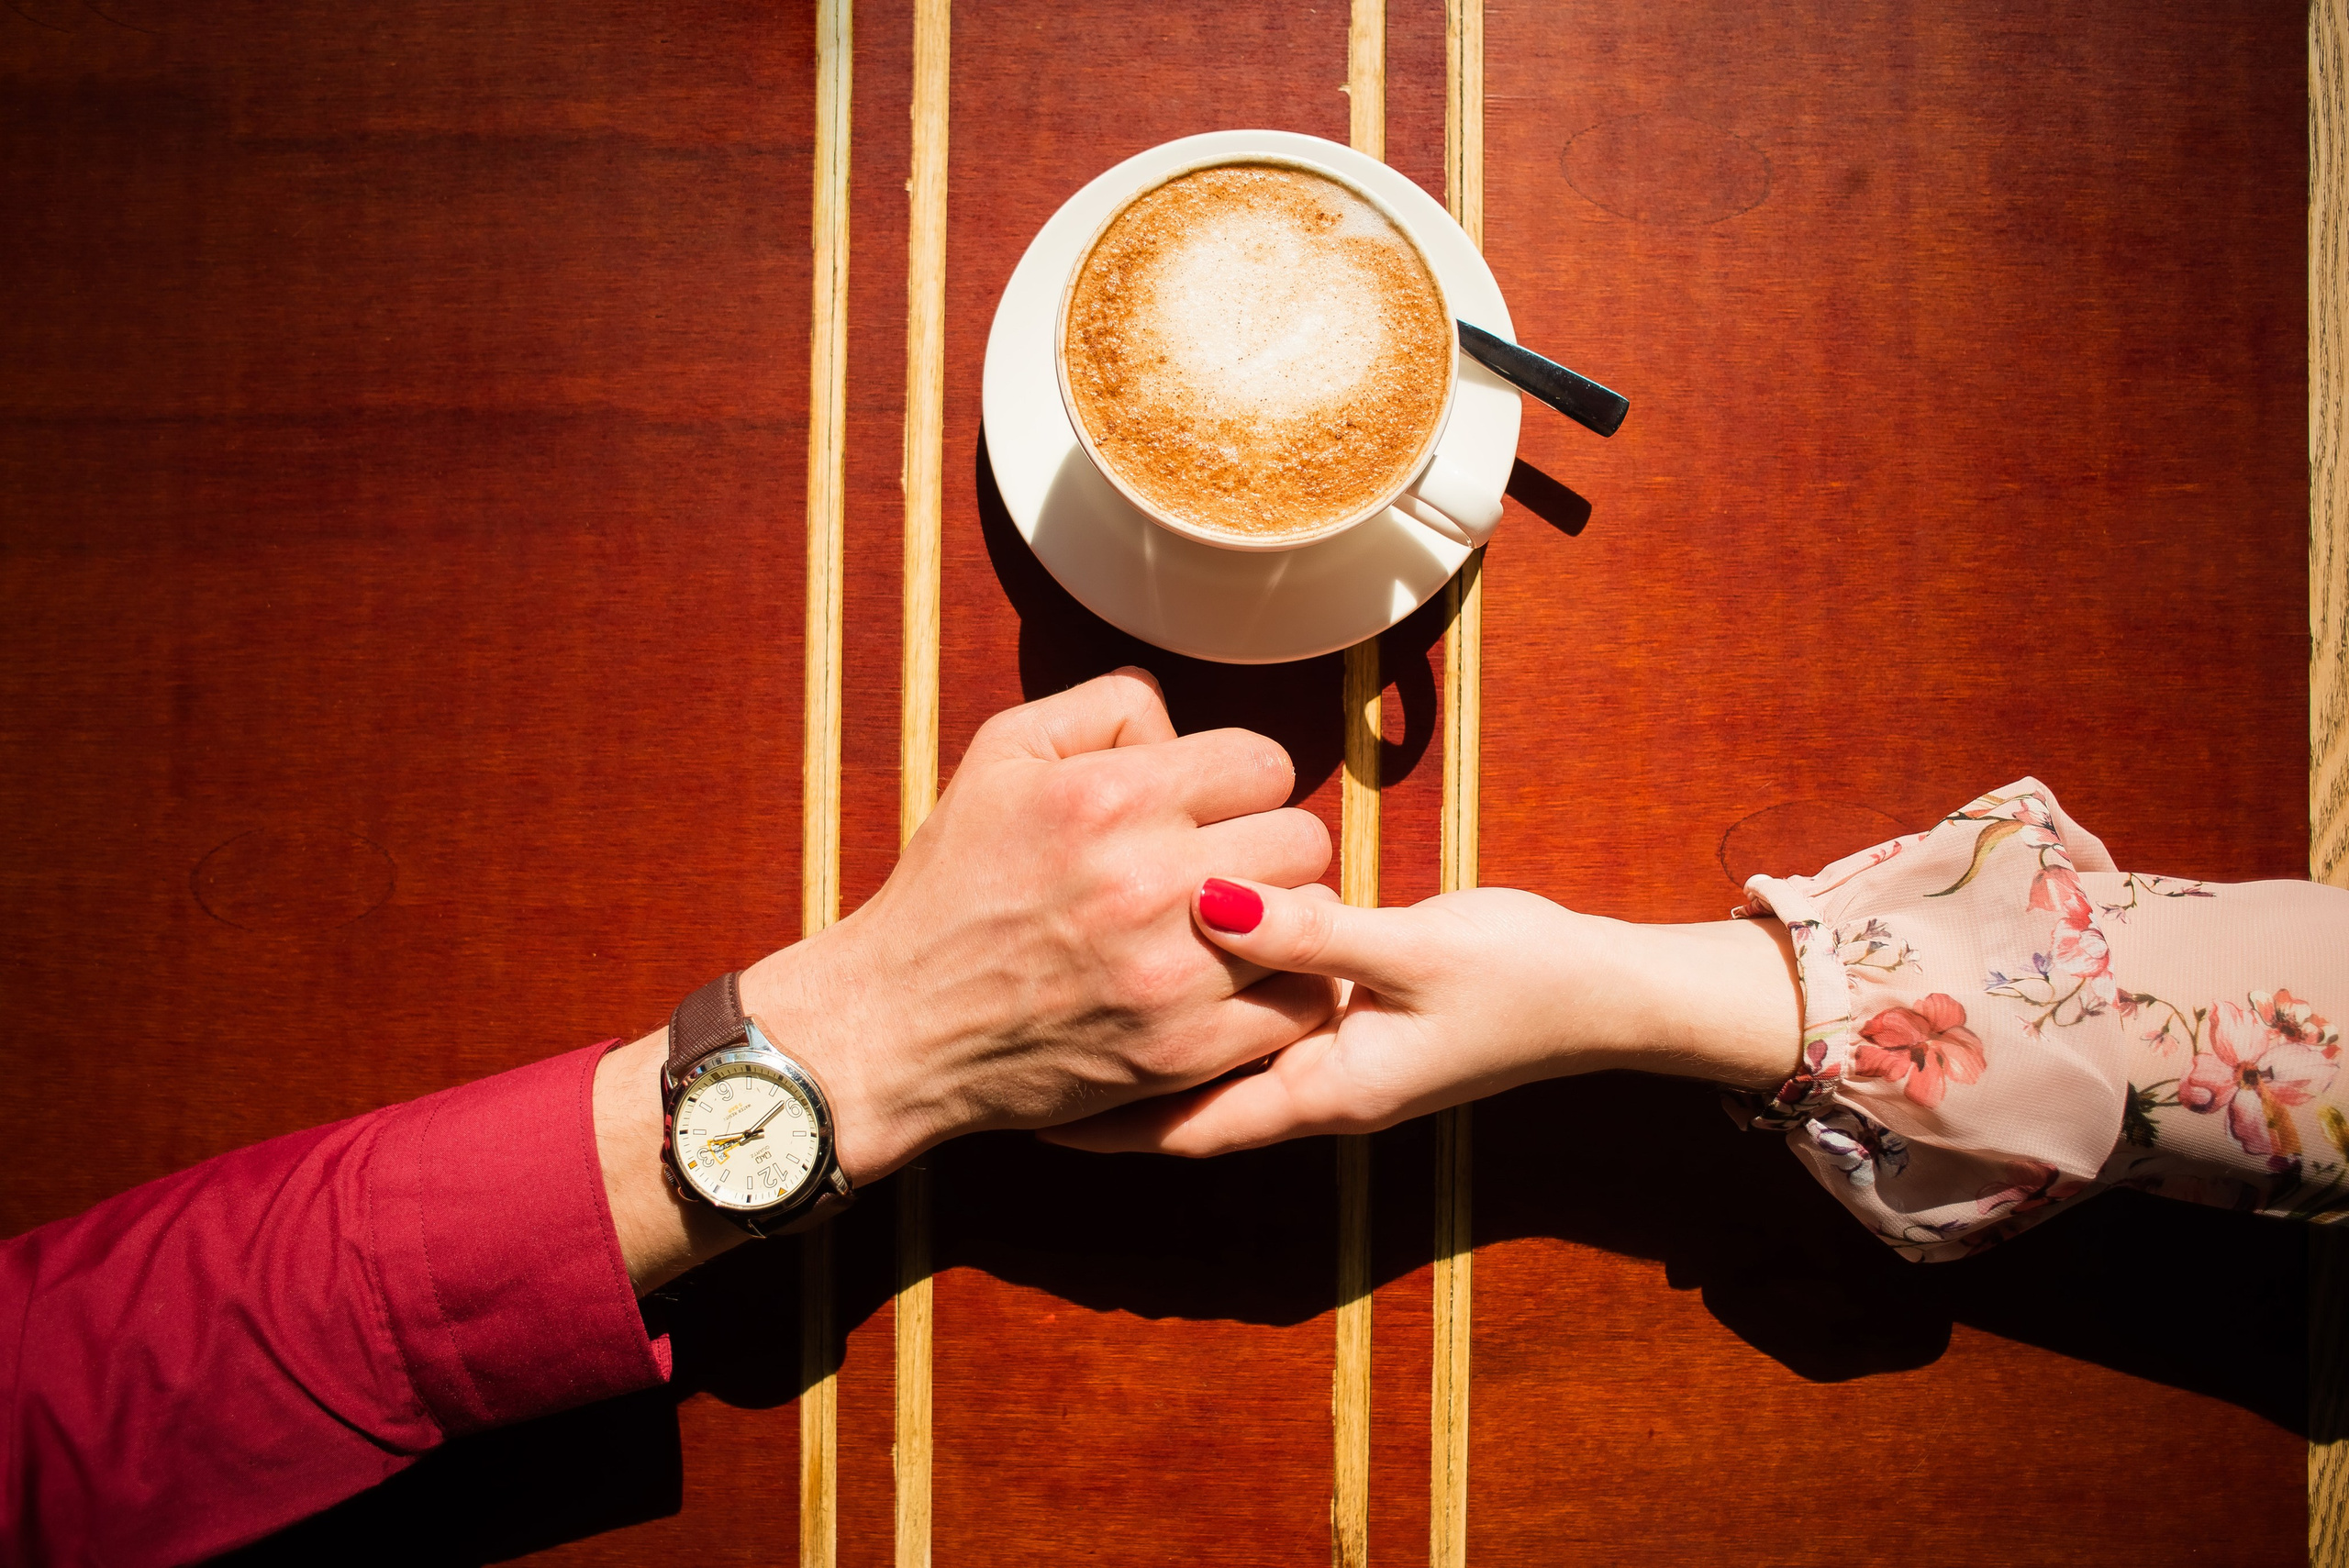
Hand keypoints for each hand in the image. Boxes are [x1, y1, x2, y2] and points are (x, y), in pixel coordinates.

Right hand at [599, 668, 1337, 1289]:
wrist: (899, 1023)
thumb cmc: (954, 883)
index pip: (1264, 762)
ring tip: (1231, 927)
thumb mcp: (1002, 753)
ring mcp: (1173, 973)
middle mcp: (1148, 880)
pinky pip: (1301, 1004)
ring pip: (1313, 920)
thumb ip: (1106, 708)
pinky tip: (1240, 982)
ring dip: (1283, 920)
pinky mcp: (1183, 1051)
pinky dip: (1284, 991)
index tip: (1209, 809)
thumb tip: (1183, 719)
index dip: (1239, 782)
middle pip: (1301, 836)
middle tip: (1221, 869)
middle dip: (1266, 844)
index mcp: (1109, 796)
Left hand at [1040, 879, 1801, 1157]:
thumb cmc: (1521, 979)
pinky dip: (1218, 1006)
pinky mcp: (1361, 1015)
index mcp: (1328, 1091)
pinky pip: (1265, 1023)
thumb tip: (1209, 900)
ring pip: (1226, 1062)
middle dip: (1117, 1097)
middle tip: (1028, 1070)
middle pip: (1196, 1104)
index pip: (1195, 1127)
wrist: (1606, 991)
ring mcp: (1342, 1053)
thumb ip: (1308, 931)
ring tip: (1079, 1019)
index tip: (1034, 1117)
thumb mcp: (1412, 950)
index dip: (1112, 1128)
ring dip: (1162, 1049)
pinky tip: (1180, 967)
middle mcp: (1324, 1085)